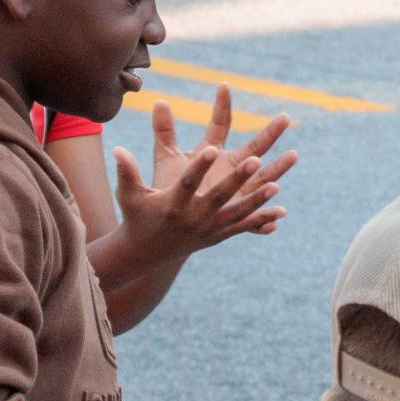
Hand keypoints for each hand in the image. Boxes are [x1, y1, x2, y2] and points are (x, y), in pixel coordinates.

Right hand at [111, 86, 295, 261]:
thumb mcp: (128, 195)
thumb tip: (117, 148)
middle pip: (219, 196)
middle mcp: (193, 217)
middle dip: (237, 179)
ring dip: (257, 200)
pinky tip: (282, 211)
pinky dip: (262, 220)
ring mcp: (208, 229)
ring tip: (276, 185)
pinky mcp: (218, 237)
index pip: (188, 182)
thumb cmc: (136, 216)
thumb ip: (126, 172)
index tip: (212, 148)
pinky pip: (243, 227)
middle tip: (255, 160)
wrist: (146, 252)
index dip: (200, 166)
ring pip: (237, 212)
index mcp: (172, 204)